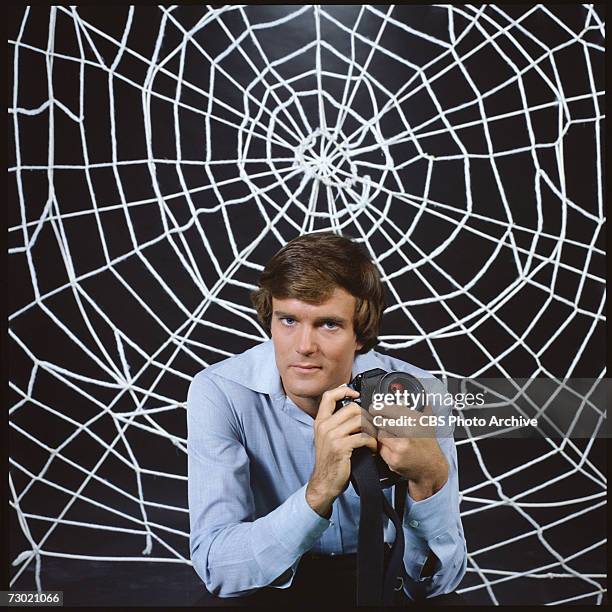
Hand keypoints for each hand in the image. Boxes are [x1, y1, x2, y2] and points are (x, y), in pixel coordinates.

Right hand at [306, 385, 377, 517]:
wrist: (324, 482)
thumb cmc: (329, 461)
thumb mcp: (326, 438)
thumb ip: (335, 423)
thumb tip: (353, 410)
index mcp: (320, 421)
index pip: (329, 396)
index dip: (343, 390)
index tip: (356, 394)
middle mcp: (324, 426)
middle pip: (352, 408)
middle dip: (367, 416)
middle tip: (374, 426)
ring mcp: (332, 436)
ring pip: (359, 421)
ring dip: (372, 430)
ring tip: (375, 438)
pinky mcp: (341, 446)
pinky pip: (362, 436)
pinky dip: (372, 442)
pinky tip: (372, 448)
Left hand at [372, 404, 448, 500]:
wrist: (431, 468)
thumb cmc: (428, 444)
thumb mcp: (427, 421)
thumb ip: (419, 406)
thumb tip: (412, 394)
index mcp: (414, 419)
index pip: (387, 408)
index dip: (378, 407)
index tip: (375, 407)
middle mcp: (407, 432)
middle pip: (380, 421)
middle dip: (380, 421)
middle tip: (383, 423)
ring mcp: (399, 446)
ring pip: (379, 434)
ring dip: (383, 434)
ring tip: (393, 437)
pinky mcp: (393, 459)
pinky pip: (381, 448)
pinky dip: (384, 447)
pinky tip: (394, 448)